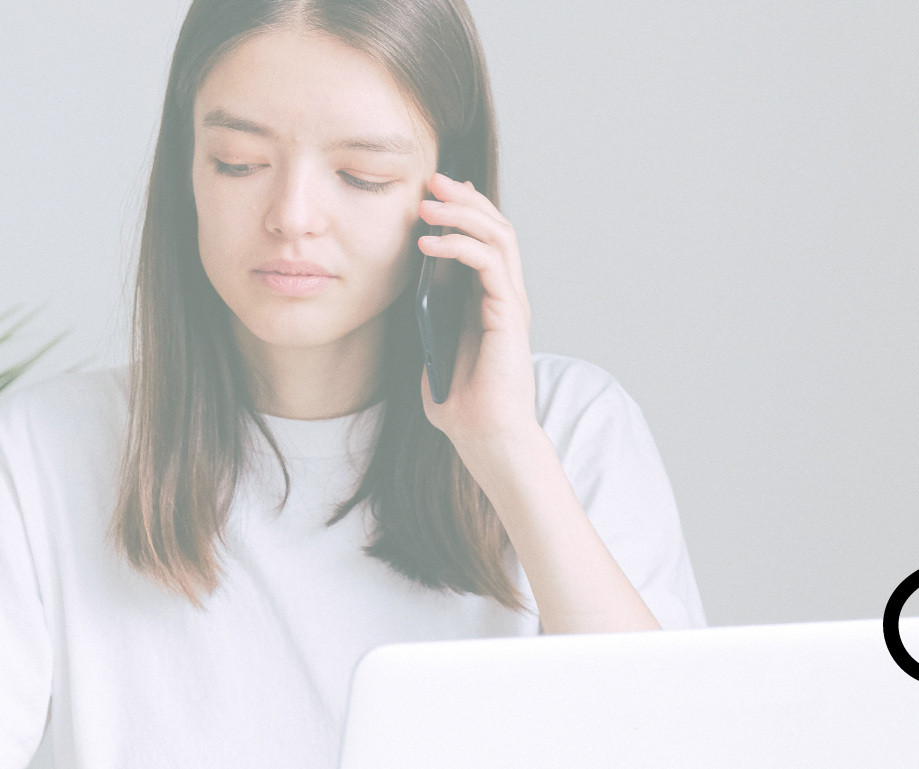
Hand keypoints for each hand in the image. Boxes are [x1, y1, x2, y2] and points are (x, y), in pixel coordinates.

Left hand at [416, 172, 537, 451]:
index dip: (462, 211)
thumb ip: (428, 320)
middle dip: (464, 199)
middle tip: (432, 180)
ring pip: (498, 236)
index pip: (484, 240)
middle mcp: (505, 296)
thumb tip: (407, 290)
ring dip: (462, 213)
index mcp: (488, 301)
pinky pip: (489, 264)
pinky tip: (428, 243)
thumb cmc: (461, 404)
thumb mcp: (432, 349)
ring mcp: (510, 303)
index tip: (432, 192)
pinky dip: (459, 246)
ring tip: (428, 203)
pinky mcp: (508, 315)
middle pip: (495, 227)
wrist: (485, 438)